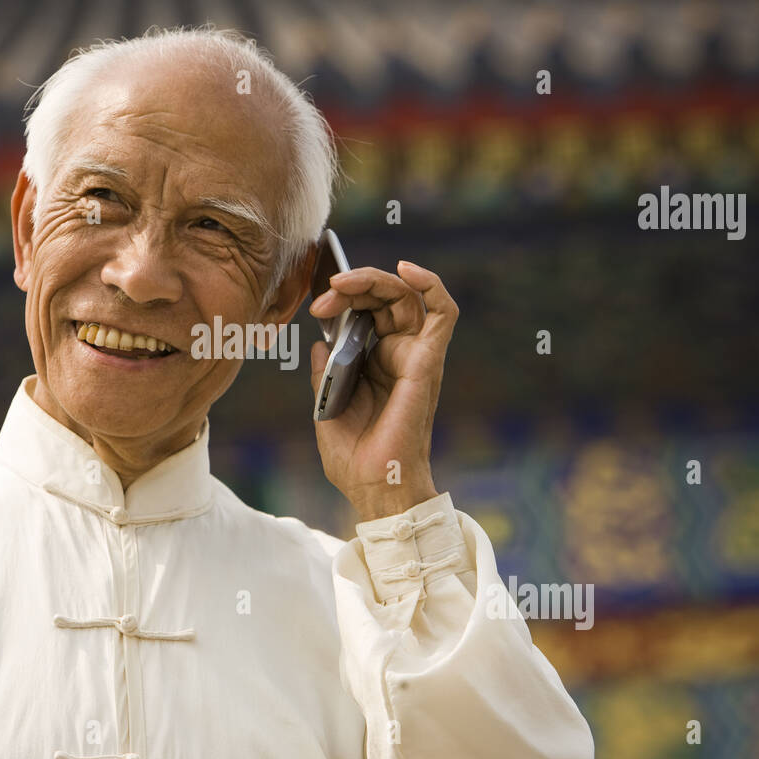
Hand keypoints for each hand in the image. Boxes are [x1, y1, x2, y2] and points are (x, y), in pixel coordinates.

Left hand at [308, 259, 458, 520]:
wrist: (374, 488)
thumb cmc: (354, 459)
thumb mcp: (326, 407)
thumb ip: (324, 372)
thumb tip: (320, 340)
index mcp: (374, 364)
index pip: (366, 311)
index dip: (342, 298)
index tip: (315, 304)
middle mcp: (398, 355)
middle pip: (384, 297)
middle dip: (352, 286)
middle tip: (322, 297)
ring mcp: (414, 356)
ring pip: (406, 296)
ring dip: (373, 280)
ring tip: (341, 284)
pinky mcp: (427, 361)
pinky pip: (443, 313)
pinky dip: (432, 285)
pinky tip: (408, 269)